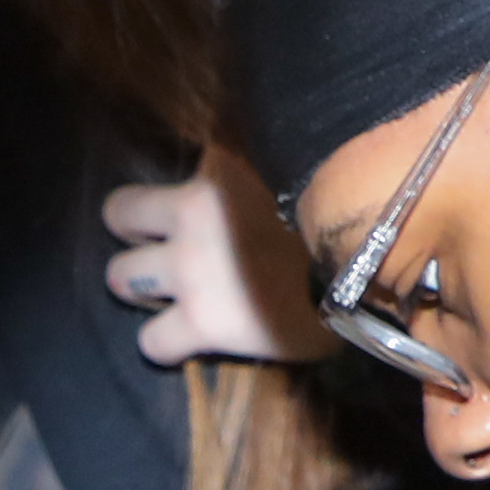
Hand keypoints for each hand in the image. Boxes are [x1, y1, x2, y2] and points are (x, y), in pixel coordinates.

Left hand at [101, 147, 337, 367]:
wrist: (371, 269)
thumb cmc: (348, 218)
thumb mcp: (305, 172)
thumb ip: (272, 161)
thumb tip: (271, 146)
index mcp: (221, 167)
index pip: (174, 159)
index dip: (180, 179)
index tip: (198, 197)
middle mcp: (193, 211)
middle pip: (118, 213)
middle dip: (136, 235)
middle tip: (164, 249)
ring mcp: (191, 269)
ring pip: (120, 277)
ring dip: (138, 285)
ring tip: (165, 294)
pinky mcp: (202, 321)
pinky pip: (153, 342)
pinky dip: (163, 343)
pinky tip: (182, 341)